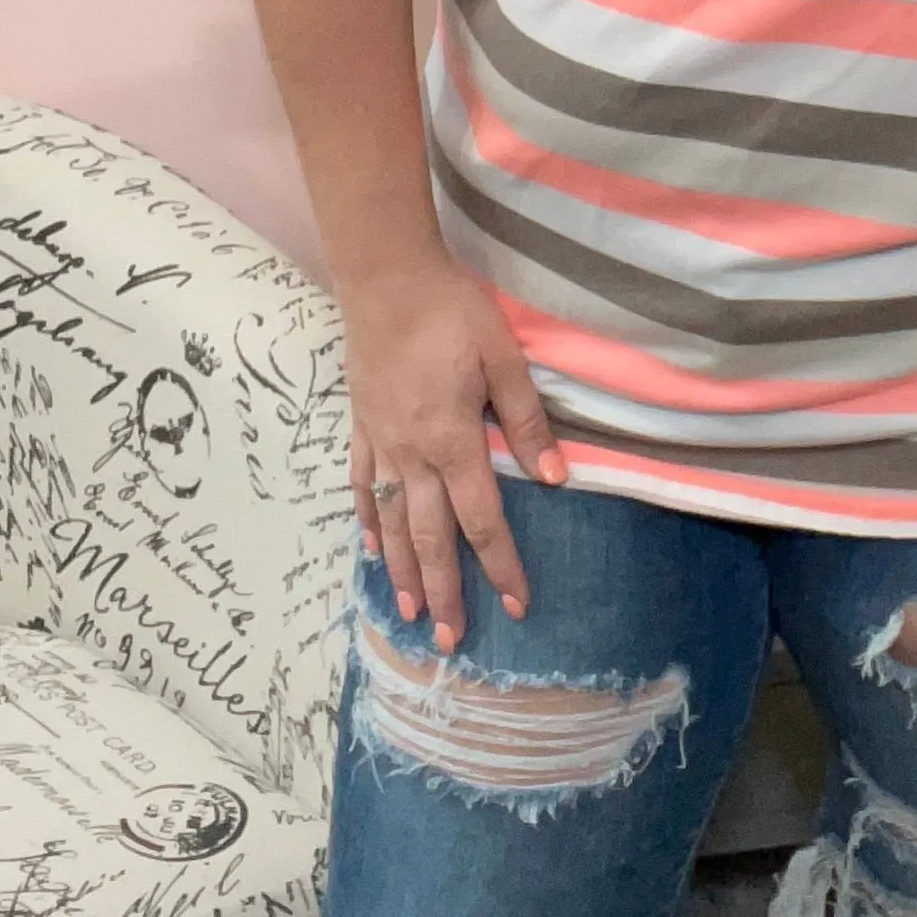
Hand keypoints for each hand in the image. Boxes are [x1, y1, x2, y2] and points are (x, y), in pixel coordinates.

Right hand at [343, 259, 566, 649]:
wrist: (385, 276)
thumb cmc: (452, 311)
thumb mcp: (503, 357)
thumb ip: (527, 421)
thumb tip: (555, 479)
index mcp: (452, 440)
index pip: (482, 519)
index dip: (501, 565)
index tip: (517, 604)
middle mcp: (412, 453)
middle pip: (430, 536)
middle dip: (443, 590)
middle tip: (449, 639)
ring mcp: (380, 442)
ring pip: (390, 521)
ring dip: (401, 572)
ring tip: (408, 615)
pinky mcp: (361, 425)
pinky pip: (361, 484)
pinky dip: (367, 522)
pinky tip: (371, 551)